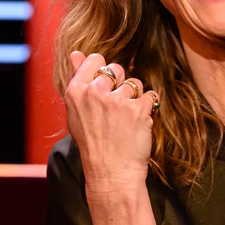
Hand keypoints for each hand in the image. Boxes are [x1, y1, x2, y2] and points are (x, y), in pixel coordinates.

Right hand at [63, 51, 157, 197]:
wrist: (110, 172)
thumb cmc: (93, 143)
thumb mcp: (76, 112)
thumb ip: (78, 79)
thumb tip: (75, 53)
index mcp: (76, 91)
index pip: (95, 60)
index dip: (104, 72)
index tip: (106, 87)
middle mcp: (95, 92)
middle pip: (116, 69)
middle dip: (120, 85)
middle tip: (116, 109)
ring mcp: (117, 100)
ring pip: (135, 83)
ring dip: (135, 98)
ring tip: (127, 119)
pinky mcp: (137, 109)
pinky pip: (149, 96)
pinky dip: (148, 109)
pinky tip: (139, 124)